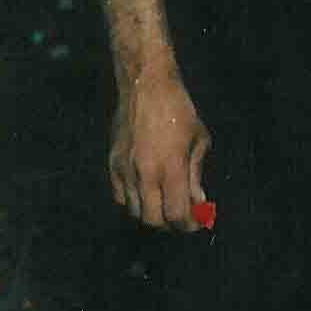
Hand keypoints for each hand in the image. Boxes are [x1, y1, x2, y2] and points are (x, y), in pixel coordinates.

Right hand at [109, 70, 211, 230]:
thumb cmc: (179, 109)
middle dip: (170, 224)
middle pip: (153, 220)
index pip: (176, 213)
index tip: (197, 222)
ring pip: (134, 211)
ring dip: (152, 214)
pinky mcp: (112, 164)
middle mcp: (144, 173)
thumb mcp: (198, 140)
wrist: (145, 86)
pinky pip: (120, 197)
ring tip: (166, 205)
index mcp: (170, 168)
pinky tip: (147, 193)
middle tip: (183, 217)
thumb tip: (198, 203)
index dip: (188, 224)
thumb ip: (195, 175)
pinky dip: (134, 202)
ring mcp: (124, 170)